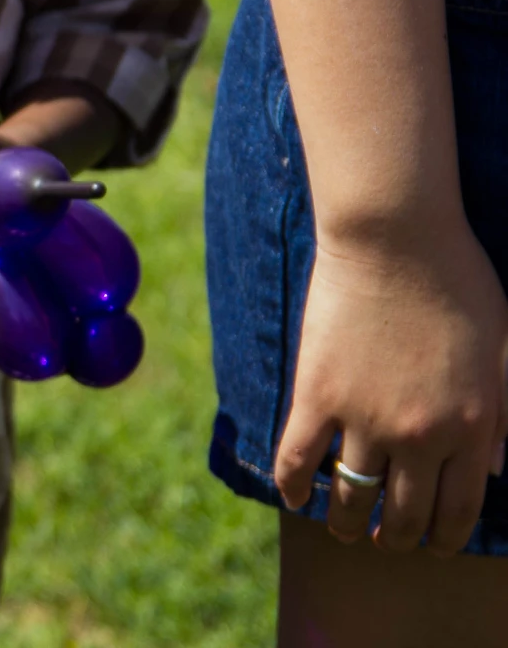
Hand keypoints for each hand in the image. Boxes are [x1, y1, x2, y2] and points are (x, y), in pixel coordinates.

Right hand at [272, 226, 507, 552]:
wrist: (395, 238)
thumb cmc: (458, 282)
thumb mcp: (503, 351)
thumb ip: (504, 413)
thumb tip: (497, 466)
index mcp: (472, 427)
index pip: (459, 509)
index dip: (444, 536)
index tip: (432, 544)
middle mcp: (420, 436)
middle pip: (406, 514)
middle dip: (397, 538)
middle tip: (387, 541)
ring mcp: (365, 418)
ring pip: (353, 497)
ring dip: (347, 523)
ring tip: (343, 528)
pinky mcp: (317, 395)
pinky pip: (299, 457)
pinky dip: (293, 485)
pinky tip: (294, 496)